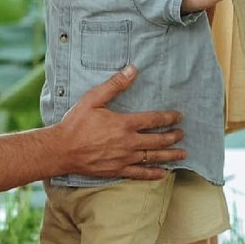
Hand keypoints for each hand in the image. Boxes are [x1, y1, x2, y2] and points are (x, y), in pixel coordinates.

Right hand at [53, 66, 185, 179]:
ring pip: (153, 157)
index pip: (153, 120)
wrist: (62, 149)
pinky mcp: (118, 170)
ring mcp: (124, 158)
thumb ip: (114, 85)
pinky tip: (163, 173)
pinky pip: (140, 174)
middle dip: (172, 136)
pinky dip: (153, 174)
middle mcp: (128, 143)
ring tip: (182, 153)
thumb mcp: (93, 98)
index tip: (178, 116)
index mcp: (124, 124)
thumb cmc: (76, 123)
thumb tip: (132, 69)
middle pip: (157, 140)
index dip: (168, 118)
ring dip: (169, 155)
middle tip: (182, 134)